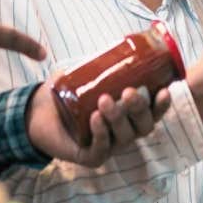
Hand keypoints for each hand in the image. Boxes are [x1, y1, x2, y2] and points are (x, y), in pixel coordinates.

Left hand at [26, 73, 172, 167]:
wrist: (38, 113)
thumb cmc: (69, 95)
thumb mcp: (87, 75)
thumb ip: (101, 62)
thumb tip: (118, 44)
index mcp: (129, 114)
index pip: (153, 112)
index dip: (162, 105)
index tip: (164, 91)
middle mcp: (124, 132)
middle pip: (143, 126)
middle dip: (139, 109)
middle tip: (128, 92)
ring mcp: (110, 146)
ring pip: (124, 137)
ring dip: (118, 118)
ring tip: (104, 100)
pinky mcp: (91, 157)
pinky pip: (102, 150)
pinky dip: (101, 134)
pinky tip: (95, 119)